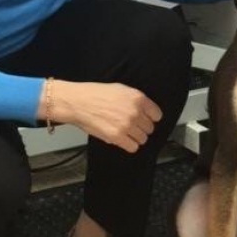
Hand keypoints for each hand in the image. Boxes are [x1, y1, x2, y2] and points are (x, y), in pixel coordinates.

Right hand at [48, 81, 162, 152]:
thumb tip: (146, 111)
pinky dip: (129, 145)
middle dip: (142, 128)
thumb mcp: (121, 89)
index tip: (146, 120)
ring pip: (142, 139)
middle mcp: (135, 112)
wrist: (79, 102)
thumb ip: (136, 100)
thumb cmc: (96, 94)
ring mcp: (127, 125)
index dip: (151, 118)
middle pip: (150, 128)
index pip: (157, 115)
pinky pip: (133, 147)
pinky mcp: (117, 137)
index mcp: (138, 98)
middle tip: (132, 126)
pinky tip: (122, 139)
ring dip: (135, 138)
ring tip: (126, 133)